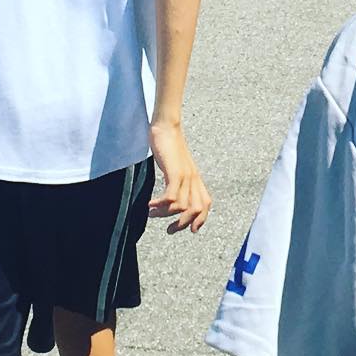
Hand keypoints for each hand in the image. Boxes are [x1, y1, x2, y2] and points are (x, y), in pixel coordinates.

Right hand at [148, 113, 211, 233]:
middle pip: (197, 209)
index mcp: (195, 178)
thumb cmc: (169, 144)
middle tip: (169, 230)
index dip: (200, 219)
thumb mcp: (175, 165)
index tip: (190, 230)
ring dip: (165, 215)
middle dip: (183, 224)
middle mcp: (193, 178)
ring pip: (183, 207)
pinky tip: (150, 204)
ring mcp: (185, 175)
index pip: (206, 203)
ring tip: (152, 213)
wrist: (167, 125)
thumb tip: (171, 195)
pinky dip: (160, 205)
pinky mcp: (175, 172)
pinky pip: (172, 197)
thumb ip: (177, 179)